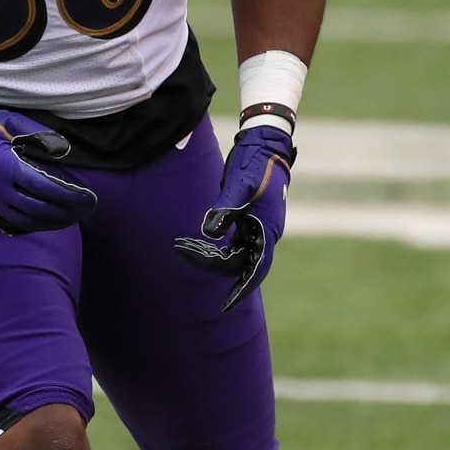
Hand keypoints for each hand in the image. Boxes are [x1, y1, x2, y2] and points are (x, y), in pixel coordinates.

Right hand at [0, 102, 97, 234]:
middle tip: (86, 209)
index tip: (88, 197)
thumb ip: (38, 135)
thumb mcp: (9, 121)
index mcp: (5, 167)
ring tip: (72, 217)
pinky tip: (47, 221)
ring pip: (28, 222)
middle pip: (40, 210)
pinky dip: (33, 226)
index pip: (46, 189)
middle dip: (67, 212)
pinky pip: (13, 225)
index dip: (70, 196)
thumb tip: (64, 151)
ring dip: (53, 222)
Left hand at [173, 125, 294, 308]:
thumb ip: (225, 209)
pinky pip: (233, 245)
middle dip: (211, 264)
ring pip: (235, 256)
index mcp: (267, 229)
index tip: (226, 305)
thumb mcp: (238, 185)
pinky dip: (215, 247)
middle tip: (182, 251)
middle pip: (239, 264)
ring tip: (183, 247)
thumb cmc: (254, 163)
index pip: (255, 269)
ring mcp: (258, 229)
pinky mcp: (249, 222)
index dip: (241, 289)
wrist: (264, 144)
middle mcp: (265, 234)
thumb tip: (209, 233)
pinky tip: (196, 243)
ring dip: (210, 256)